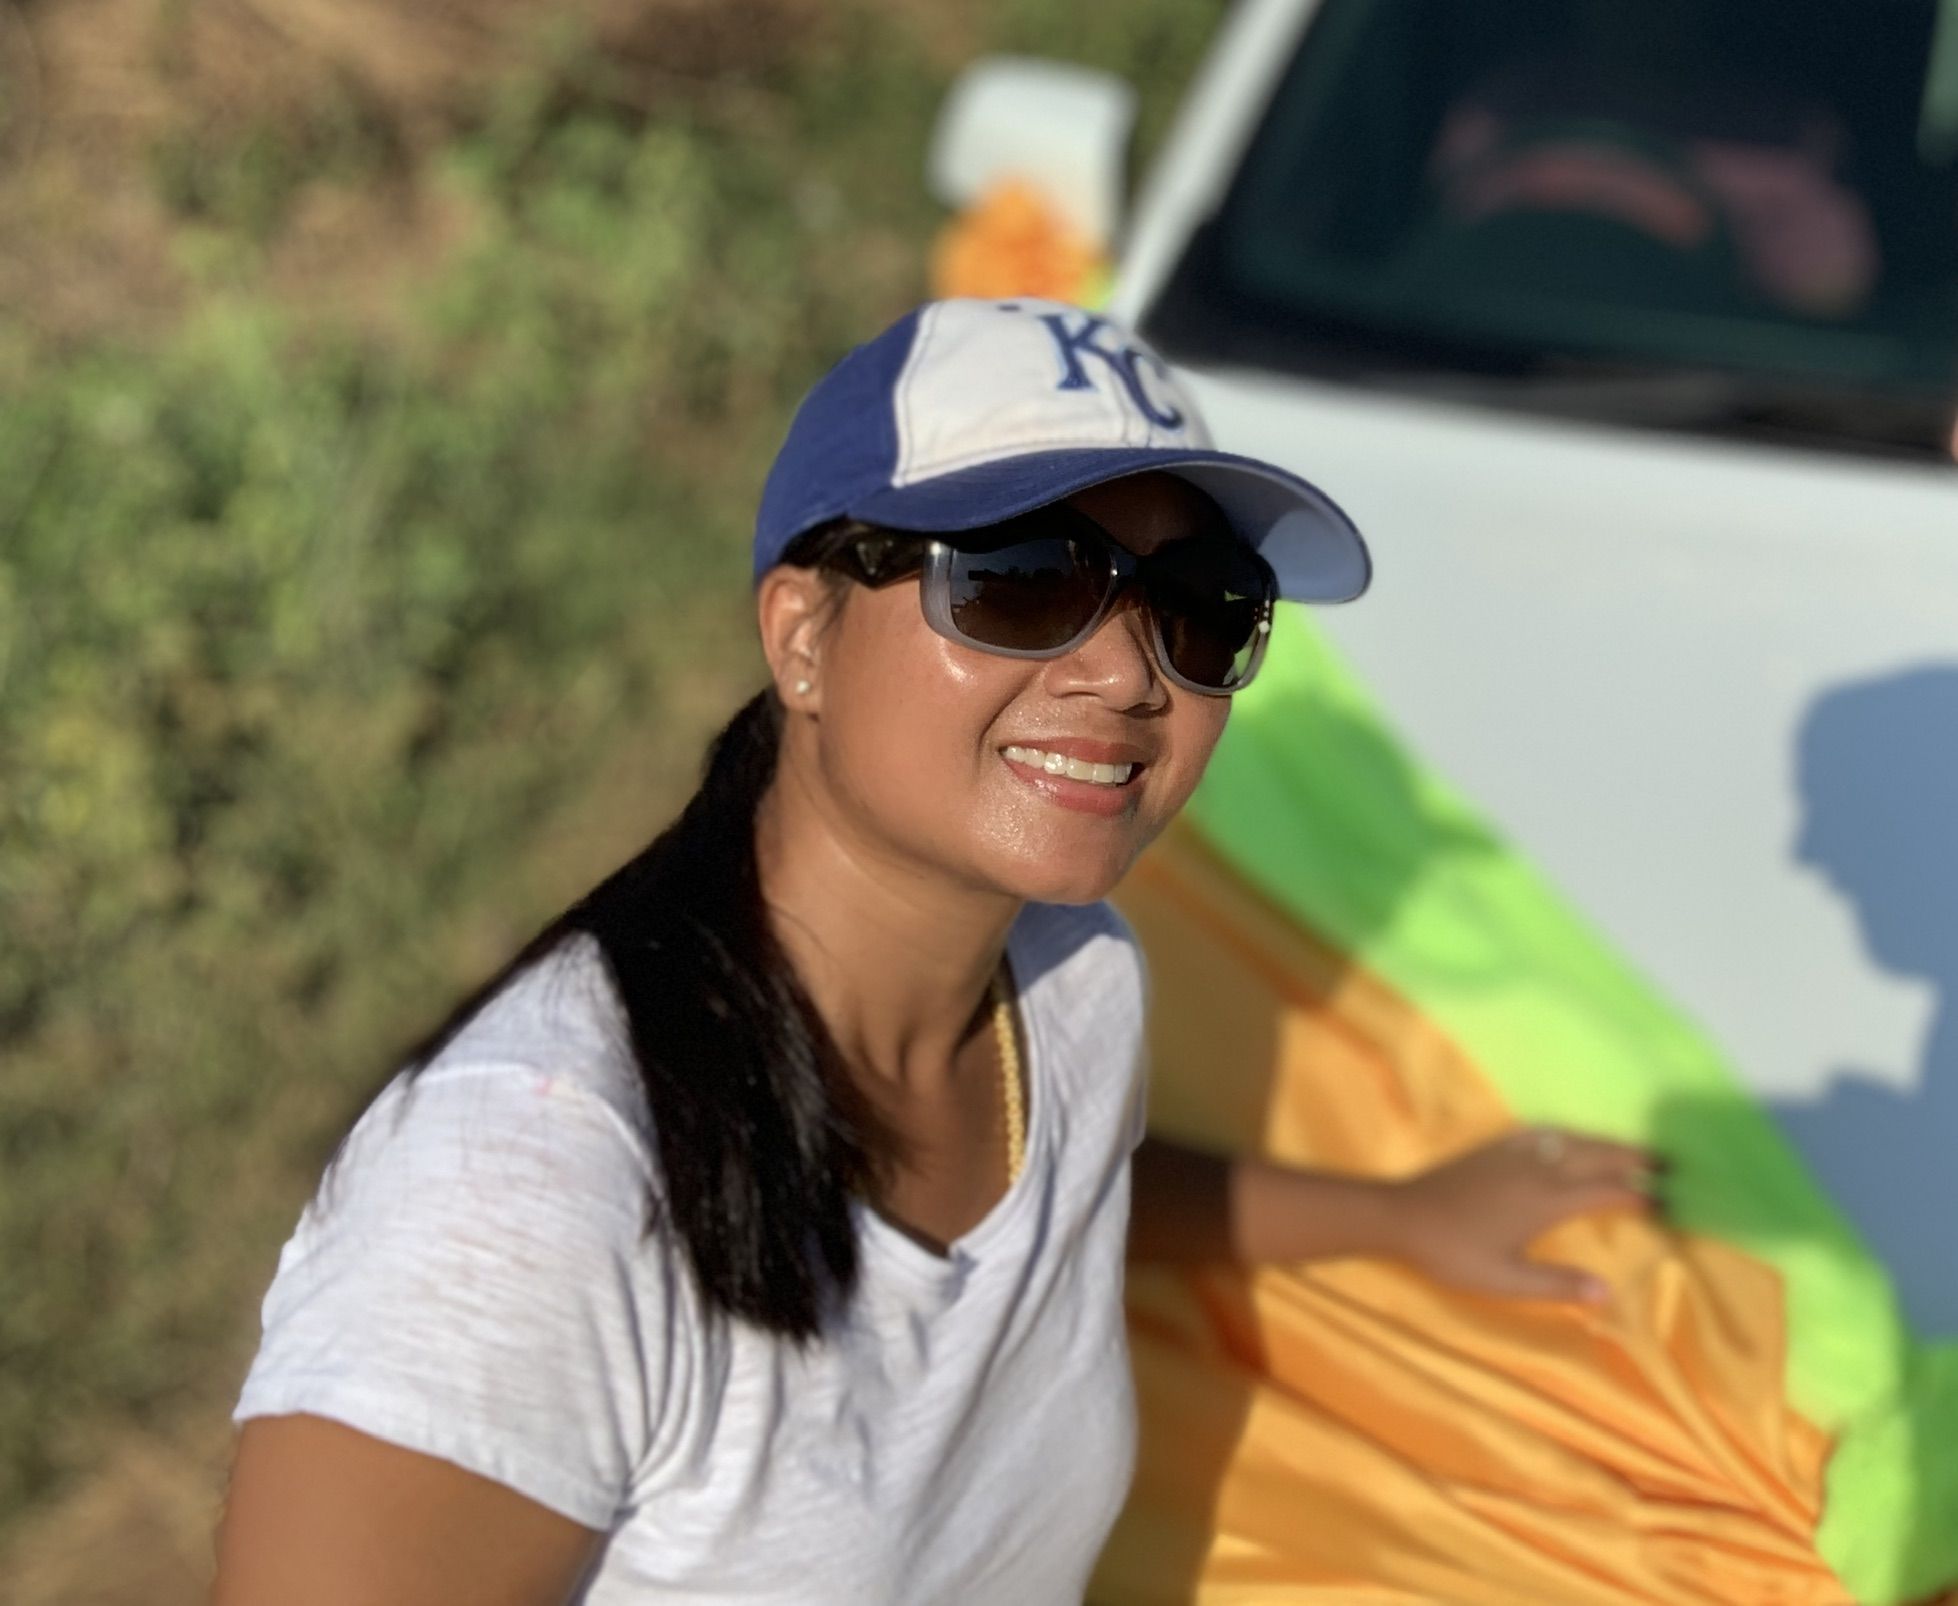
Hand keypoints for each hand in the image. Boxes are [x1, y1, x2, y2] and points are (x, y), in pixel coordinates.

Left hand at [1385, 1127, 1657, 1304]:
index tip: (1666, 1199)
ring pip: (1570, 1139)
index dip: (1639, 1194)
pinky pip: (1540, 1132)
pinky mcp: (1492, 1148)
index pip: (1606, 1192)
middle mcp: (1536, 1169)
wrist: (1401, 1215)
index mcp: (1546, 1200)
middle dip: (1633, 1156)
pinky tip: (1566, 1136)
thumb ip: (1558, 1285)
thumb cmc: (1453, 1253)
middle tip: (1666, 1160)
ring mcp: (1513, 1153)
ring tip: (1628, 1148)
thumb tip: (1608, 1293)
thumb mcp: (1505, 1280)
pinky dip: (1565, 1133)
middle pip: (1596, 1154)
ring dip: (1603, 1142)